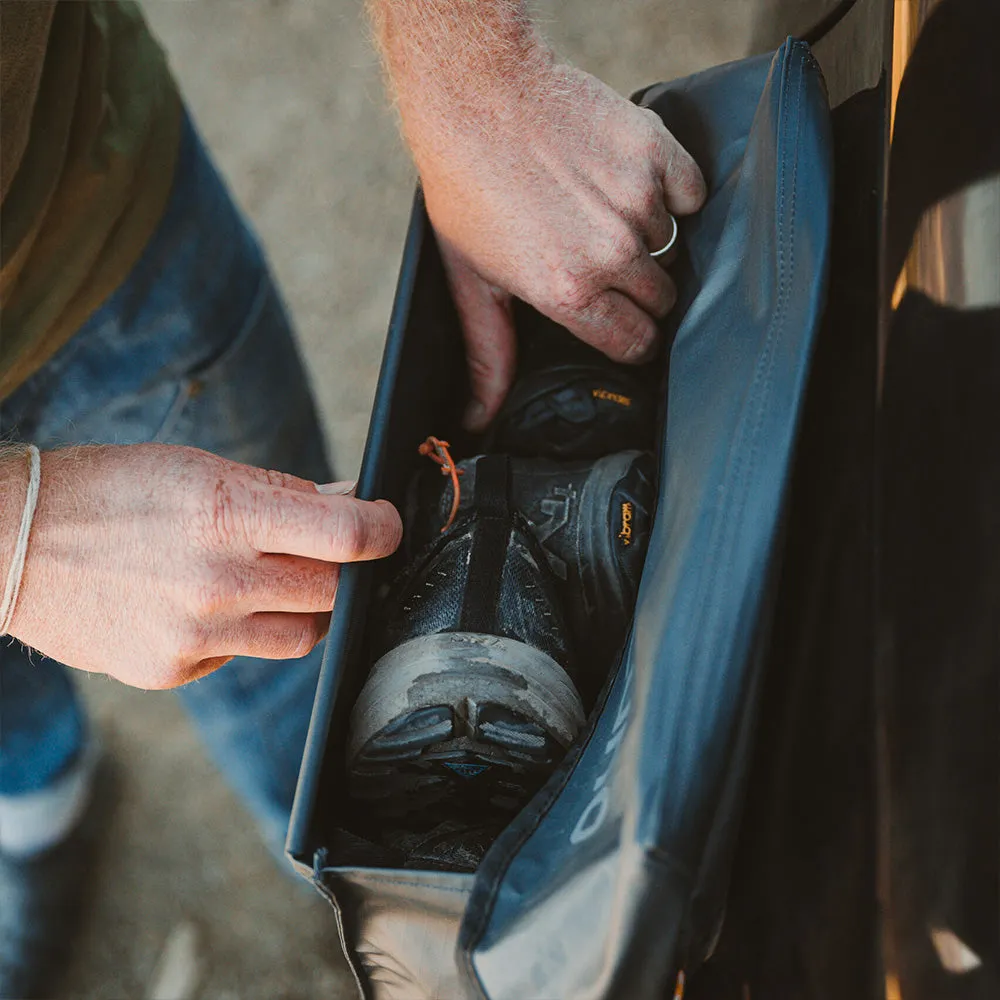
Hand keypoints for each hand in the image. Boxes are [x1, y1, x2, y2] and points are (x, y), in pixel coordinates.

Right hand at [0, 444, 400, 688]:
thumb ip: (285, 493)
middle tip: (317, 550)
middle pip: (333, 592)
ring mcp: (193, 634)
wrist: (12, 542)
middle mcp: (216, 581)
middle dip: (338, 570)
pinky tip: (201, 605)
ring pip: (302, 636)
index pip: (349, 535)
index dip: (384, 529)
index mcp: (228, 514)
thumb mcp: (202, 469)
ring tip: (257, 577)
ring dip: (299, 607)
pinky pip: (242, 655)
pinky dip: (240, 633)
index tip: (386, 525)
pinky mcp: (171, 670)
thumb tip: (353, 503)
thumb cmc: (111, 491)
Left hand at [416, 62, 705, 428]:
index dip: (628, 338)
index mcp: (569, 292)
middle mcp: (611, 253)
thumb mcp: (471, 281)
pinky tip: (627, 184)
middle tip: (600, 261)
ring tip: (599, 212)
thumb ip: (489, 353)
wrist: (476, 97)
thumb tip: (480, 415)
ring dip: (645, 238)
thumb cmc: (467, 188)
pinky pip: (690, 194)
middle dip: (636, 291)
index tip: (619, 324)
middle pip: (661, 299)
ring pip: (671, 246)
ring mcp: (637, 200)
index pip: (635, 344)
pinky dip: (670, 192)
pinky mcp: (654, 152)